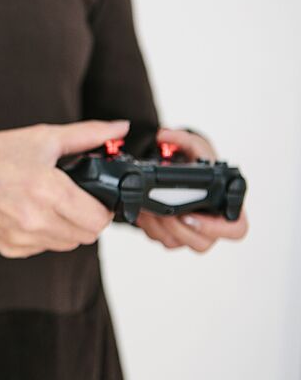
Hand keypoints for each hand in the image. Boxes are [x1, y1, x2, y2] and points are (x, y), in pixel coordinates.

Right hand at [0, 120, 129, 257]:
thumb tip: (121, 128)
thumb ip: (88, 135)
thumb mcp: (43, 137)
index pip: (98, 219)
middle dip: (88, 217)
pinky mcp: (11, 248)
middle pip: (87, 235)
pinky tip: (32, 213)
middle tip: (76, 198)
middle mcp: (35, 219)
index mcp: (47, 190)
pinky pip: (44, 247)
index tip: (95, 195)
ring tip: (52, 204)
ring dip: (68, 228)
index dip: (103, 207)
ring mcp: (22, 238)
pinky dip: (46, 234)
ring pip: (67, 244)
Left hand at [136, 128, 248, 251]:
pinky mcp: (173, 237)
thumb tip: (163, 136)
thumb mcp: (196, 148)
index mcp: (228, 206)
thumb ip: (185, 139)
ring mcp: (193, 233)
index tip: (190, 215)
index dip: (215, 228)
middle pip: (202, 243)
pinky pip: (162, 241)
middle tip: (163, 213)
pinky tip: (144, 213)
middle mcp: (213, 225)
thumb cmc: (197, 164)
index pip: (236, 229)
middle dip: (177, 229)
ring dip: (159, 228)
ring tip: (149, 210)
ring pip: (178, 243)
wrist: (178, 172)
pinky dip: (150, 228)